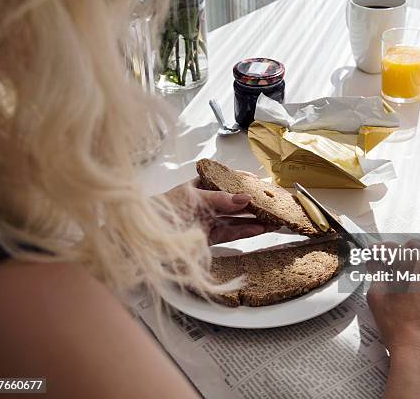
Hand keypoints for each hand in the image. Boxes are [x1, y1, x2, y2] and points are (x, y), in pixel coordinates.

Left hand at [164, 174, 279, 244]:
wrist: (145, 239)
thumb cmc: (164, 210)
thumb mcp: (193, 199)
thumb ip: (220, 199)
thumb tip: (245, 198)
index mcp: (199, 186)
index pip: (226, 181)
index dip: (244, 181)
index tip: (261, 183)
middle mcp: (206, 203)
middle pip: (235, 202)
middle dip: (255, 203)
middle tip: (275, 203)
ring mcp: (209, 221)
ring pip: (237, 219)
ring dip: (255, 219)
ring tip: (274, 219)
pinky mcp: (209, 239)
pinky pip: (231, 233)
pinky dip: (246, 232)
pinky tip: (260, 229)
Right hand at [366, 240, 419, 398]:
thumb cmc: (401, 329)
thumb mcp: (377, 298)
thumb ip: (376, 275)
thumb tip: (376, 267)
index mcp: (414, 264)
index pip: (394, 248)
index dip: (381, 251)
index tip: (376, 255)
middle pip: (416, 254)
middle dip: (402, 260)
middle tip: (391, 273)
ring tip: (408, 293)